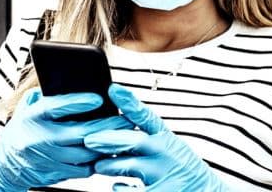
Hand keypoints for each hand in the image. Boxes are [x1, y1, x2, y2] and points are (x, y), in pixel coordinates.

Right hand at [0, 87, 132, 191]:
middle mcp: (41, 138)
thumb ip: (47, 94)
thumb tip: (72, 80)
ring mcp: (49, 158)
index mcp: (33, 117)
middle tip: (127, 117)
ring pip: (86, 153)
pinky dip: (99, 161)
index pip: (56, 107)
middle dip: (108, 125)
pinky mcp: (56, 174)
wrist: (4, 164)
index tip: (99, 98)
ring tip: (125, 134)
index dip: (79, 102)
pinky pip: (84, 169)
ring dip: (108, 144)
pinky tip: (110, 151)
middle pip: (81, 132)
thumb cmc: (23, 129)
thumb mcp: (28, 108)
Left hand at [84, 84, 234, 190]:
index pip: (147, 116)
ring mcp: (165, 173)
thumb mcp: (169, 147)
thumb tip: (110, 133)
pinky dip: (123, 189)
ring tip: (98, 166)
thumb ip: (144, 139)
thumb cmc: (182, 170)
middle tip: (89, 139)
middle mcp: (166, 152)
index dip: (130, 102)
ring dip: (111, 165)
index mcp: (166, 137)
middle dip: (110, 138)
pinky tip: (116, 187)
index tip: (113, 90)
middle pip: (135, 140)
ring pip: (131, 166)